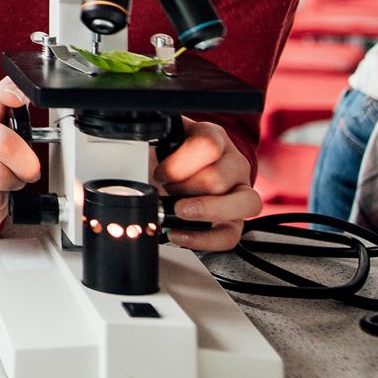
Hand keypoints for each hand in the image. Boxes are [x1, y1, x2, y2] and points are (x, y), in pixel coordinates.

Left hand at [154, 118, 259, 251]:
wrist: (185, 169)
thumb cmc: (173, 155)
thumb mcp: (163, 140)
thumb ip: (153, 142)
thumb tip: (135, 157)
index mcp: (215, 137)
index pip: (209, 145)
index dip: (179, 163)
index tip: (160, 174)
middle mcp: (234, 164)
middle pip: (217, 179)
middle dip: (184, 188)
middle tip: (167, 189)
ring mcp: (241, 193)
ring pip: (242, 204)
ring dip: (202, 210)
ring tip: (178, 211)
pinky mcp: (236, 221)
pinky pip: (230, 235)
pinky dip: (203, 239)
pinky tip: (178, 234)